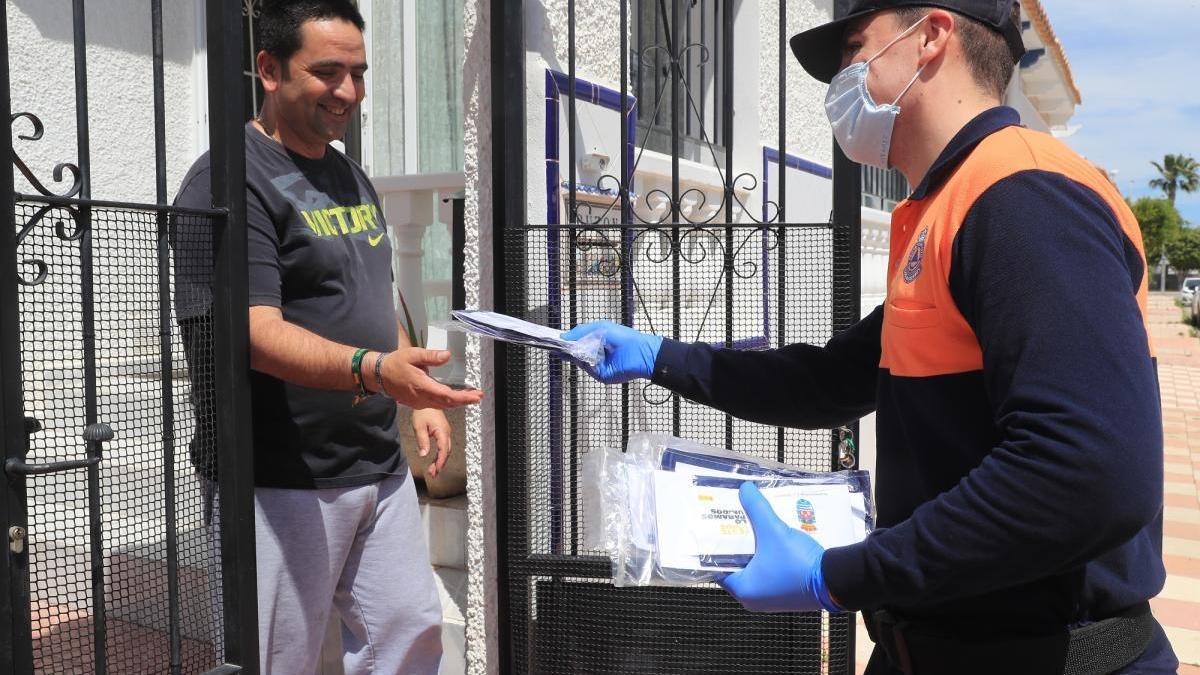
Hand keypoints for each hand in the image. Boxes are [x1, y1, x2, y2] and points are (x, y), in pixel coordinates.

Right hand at [380, 348, 482, 408]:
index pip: (447, 395)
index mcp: (422, 386)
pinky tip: (455, 397)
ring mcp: (419, 403)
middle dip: (464, 400)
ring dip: (458, 402)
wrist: (379, 375)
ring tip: (471, 396)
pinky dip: (448, 402)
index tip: (476, 396)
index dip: (463, 398)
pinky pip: (436, 405)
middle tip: (478, 396)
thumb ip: (431, 356)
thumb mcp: (413, 355)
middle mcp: (422, 398)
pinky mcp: (418, 403)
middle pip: (447, 403)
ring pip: (442, 405)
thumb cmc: (396, 363)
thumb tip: (447, 355)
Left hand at [411, 408, 452, 478]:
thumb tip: (423, 455)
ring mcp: (446, 432)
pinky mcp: (443, 432)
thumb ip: (422, 441)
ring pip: (446, 450)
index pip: (443, 450)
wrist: (427, 399)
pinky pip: (444, 445)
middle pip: (446, 452)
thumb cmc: (422, 412)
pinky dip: (440, 454)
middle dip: (440, 464)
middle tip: (432, 474)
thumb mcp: (419, 427)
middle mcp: (447, 433)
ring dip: (440, 460)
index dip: (439, 462)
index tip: (434, 471)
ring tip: (432, 470)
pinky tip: (434, 460)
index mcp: (442, 432)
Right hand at [560, 321, 662, 383]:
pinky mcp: (600, 374)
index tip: (552, 340)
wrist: (641, 352)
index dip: (565, 341)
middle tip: (551, 345)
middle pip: (574, 353)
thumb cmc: (623, 337)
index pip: (576, 343)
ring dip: (571, 354)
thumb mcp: (600, 328)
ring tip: (561, 347)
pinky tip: (579, 354)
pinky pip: (587, 368)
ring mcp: (597, 365)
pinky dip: (582, 361)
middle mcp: (594, 355)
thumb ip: (580, 331)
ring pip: (579, 361)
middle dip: (564, 349)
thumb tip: (563, 337)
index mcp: (595, 343)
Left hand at [717, 482, 840, 612]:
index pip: (719, 567)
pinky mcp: (788, 595)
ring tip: (754, 528)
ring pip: (757, 569)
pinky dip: (770, 559)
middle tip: (735, 524)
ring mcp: (773, 599)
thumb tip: (744, 489)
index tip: (717, 530)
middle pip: (738, 566)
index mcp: (744, 590)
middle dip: (738, 544)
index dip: (717, 547)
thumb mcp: (773, 530)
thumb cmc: (798, 563)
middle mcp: (755, 599)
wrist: (836, 580)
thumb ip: (756, 508)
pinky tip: (773, 540)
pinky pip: (772, 574)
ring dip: (756, 550)